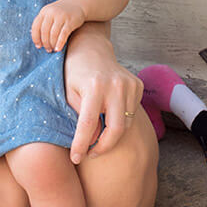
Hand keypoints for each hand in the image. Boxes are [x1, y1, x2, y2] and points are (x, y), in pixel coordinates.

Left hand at [31, 0, 84, 51]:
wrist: (78, 3)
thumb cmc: (61, 12)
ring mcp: (61, 16)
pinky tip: (58, 49)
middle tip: (48, 50)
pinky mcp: (70, 21)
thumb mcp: (50, 14)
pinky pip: (63, 34)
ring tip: (53, 49)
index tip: (38, 46)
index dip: (35, 38)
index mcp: (44, 11)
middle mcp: (51, 13)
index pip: (35, 26)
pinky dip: (59, 43)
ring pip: (53, 34)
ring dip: (52, 44)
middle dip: (45, 43)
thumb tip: (37, 40)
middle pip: (44, 31)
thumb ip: (43, 23)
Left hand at [63, 24, 143, 164]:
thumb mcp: (69, 93)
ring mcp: (129, 84)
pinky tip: (108, 117)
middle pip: (116, 130)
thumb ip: (79, 117)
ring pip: (126, 124)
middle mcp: (115, 86)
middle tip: (91, 153)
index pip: (89, 124)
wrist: (92, 49)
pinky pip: (131, 112)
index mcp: (94, 87)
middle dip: (103, 147)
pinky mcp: (137, 85)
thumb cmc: (75, 73)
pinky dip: (120, 120)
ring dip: (112, 136)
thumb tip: (92, 141)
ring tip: (98, 138)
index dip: (81, 145)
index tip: (76, 158)